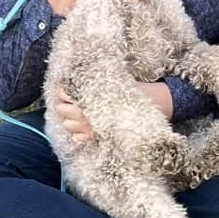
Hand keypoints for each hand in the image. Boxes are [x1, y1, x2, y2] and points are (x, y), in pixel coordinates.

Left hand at [55, 82, 173, 142]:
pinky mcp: (99, 136)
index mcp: (92, 95)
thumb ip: (97, 80)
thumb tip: (77, 79)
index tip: (66, 92)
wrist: (155, 105)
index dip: (63, 92)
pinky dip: (78, 134)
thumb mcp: (116, 79)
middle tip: (72, 104)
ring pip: (68, 125)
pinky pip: (78, 138)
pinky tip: (86, 128)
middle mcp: (89, 112)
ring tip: (80, 117)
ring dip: (71, 121)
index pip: (65, 93)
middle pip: (63, 110)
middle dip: (65, 107)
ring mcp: (92, 126)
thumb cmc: (135, 90)